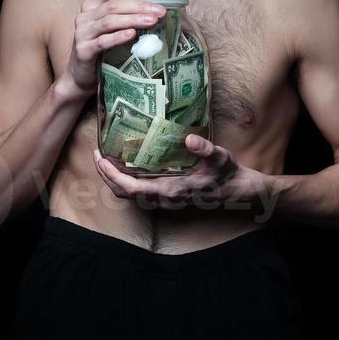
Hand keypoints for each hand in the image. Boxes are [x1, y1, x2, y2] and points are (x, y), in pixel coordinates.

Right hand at [64, 0, 166, 97]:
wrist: (81, 76)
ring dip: (133, 19)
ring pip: (109, 21)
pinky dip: (118, 37)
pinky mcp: (83, 50)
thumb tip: (160, 1)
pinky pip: (102, 41)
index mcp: (92, 4)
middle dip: (140, 5)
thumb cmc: (102, 48)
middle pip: (114, 4)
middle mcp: (85, 16)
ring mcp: (82, 33)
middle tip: (160, 10)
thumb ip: (130, 13)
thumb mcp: (114, 27)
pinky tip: (132, 35)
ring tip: (152, 21)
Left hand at [93, 134, 270, 213]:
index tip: (99, 159)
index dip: (111, 176)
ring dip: (116, 178)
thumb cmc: (229, 176)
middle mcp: (164, 200)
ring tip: (108, 157)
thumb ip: (206, 149)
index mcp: (171, 192)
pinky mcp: (169, 197)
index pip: (131, 189)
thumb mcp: (221, 158)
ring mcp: (166, 200)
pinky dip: (128, 180)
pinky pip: (141, 192)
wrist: (241, 194)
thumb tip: (190, 139)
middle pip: (124, 193)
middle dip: (106, 176)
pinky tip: (129, 164)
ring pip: (131, 195)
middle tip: (97, 153)